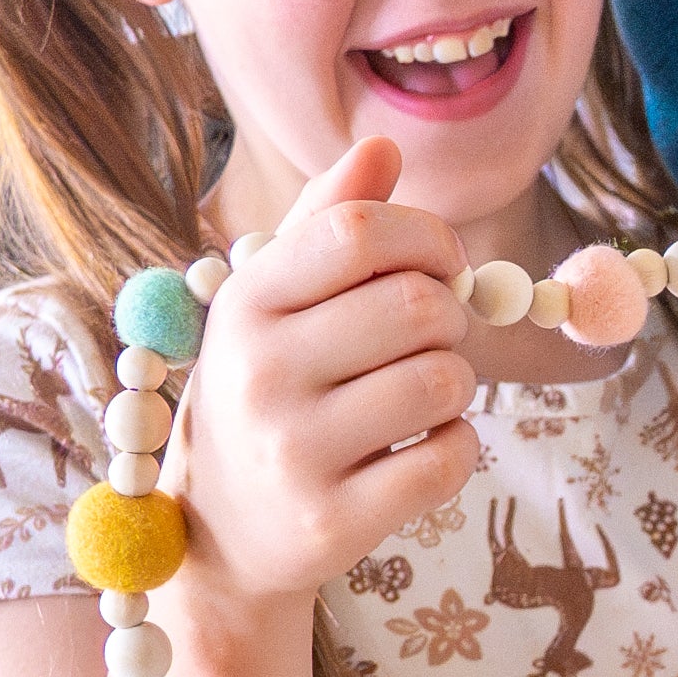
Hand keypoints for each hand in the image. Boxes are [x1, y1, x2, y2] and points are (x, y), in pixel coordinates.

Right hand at [174, 136, 481, 609]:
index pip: (359, 231)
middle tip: (430, 338)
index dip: (427, 236)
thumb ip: (329, 219)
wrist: (222, 530)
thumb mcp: (275, 301)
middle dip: (449, 314)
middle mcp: (259, 373)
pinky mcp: (334, 522)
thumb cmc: (268, 389)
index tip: (442, 261)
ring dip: (455, 383)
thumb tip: (382, 146)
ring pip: (444, 381)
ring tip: (416, 397)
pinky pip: (451, 457)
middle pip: (418, 306)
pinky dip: (456, 446)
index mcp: (245, 303)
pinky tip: (417, 449)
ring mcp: (293, 453)